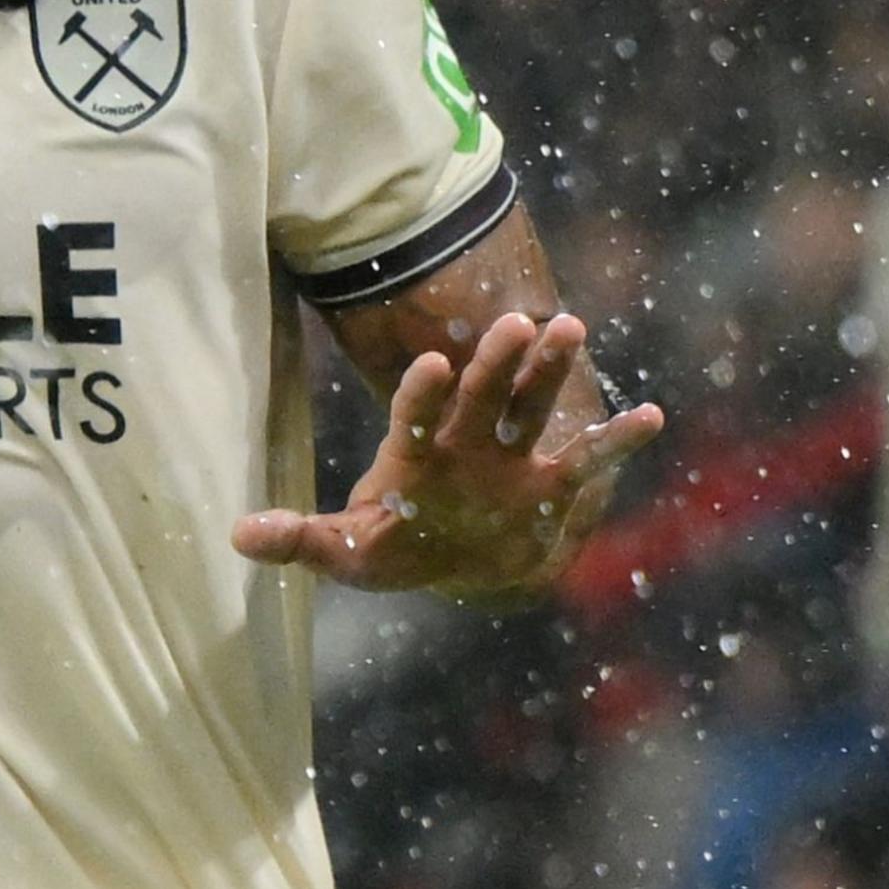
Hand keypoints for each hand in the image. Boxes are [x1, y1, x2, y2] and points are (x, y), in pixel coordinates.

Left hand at [232, 311, 666, 599]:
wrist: (457, 567)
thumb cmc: (395, 550)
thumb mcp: (348, 553)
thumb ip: (299, 540)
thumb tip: (238, 536)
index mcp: (414, 453)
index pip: (416, 413)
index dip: (422, 392)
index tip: (431, 362)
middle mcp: (465, 442)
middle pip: (481, 394)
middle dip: (496, 361)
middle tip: (515, 320)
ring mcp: (510, 457)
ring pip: (532, 405)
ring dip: (551, 371)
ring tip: (572, 326)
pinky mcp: (549, 483)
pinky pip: (586, 459)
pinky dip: (616, 440)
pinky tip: (650, 415)